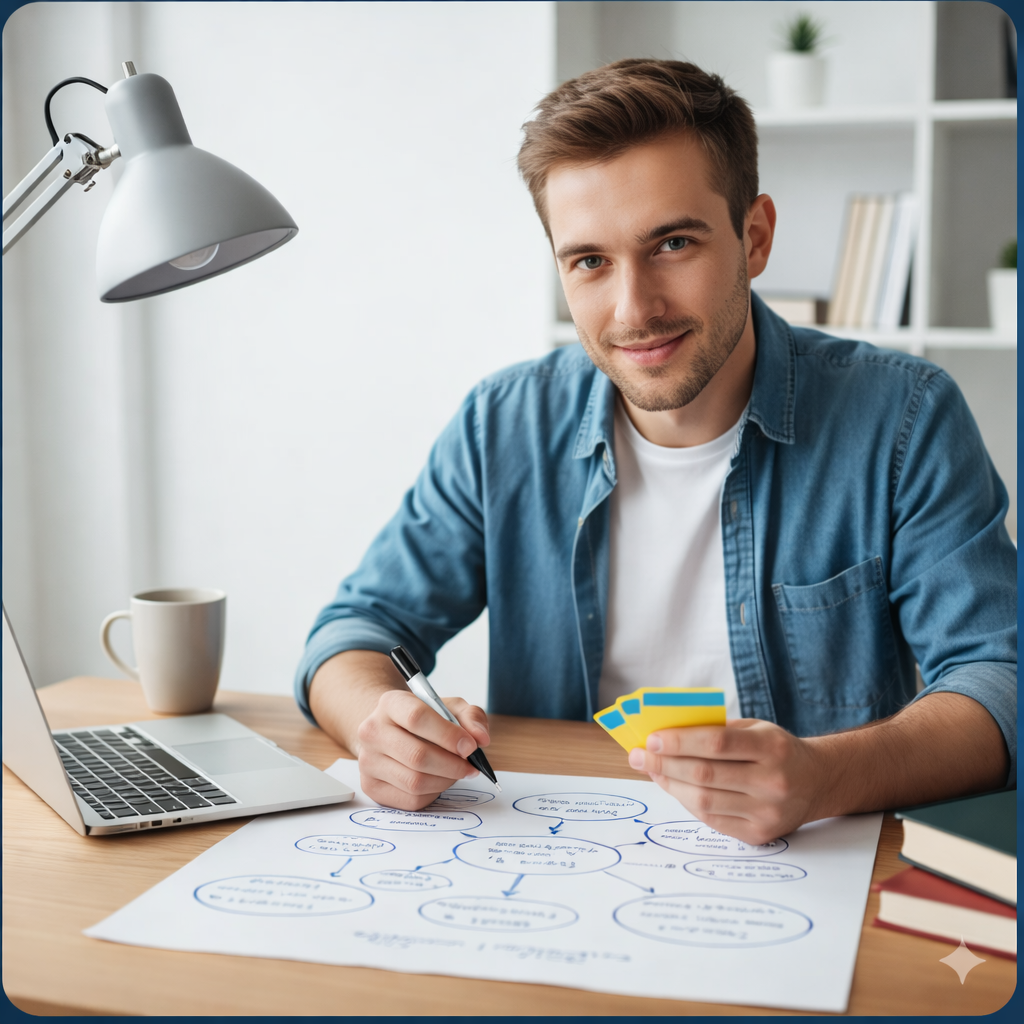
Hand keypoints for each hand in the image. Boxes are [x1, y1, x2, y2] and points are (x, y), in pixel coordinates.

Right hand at [355, 689, 489, 810]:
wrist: (390, 730)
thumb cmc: (424, 719)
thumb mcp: (448, 707)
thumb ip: (471, 717)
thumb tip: (481, 738)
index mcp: (390, 703)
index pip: (417, 718)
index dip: (448, 735)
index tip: (470, 746)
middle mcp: (372, 731)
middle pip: (417, 755)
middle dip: (452, 765)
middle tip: (471, 767)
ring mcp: (367, 761)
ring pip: (415, 781)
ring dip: (445, 781)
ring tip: (456, 772)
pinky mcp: (371, 786)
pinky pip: (410, 799)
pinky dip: (433, 793)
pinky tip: (438, 781)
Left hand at [627, 719, 823, 844]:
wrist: (818, 782)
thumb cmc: (777, 749)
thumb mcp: (756, 729)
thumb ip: (716, 730)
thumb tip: (665, 735)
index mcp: (772, 748)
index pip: (716, 743)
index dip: (679, 741)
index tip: (651, 739)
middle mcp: (772, 782)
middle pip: (705, 774)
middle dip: (664, 764)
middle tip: (638, 756)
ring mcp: (767, 812)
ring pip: (704, 801)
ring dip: (670, 785)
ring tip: (651, 771)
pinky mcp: (760, 835)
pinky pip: (712, 820)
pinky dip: (687, 802)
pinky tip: (673, 788)